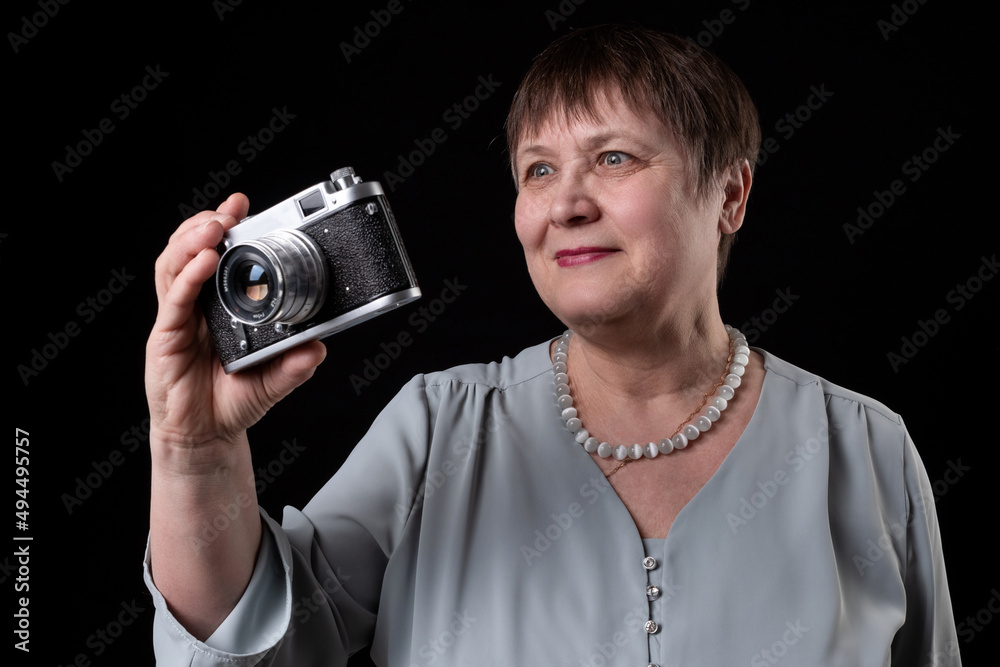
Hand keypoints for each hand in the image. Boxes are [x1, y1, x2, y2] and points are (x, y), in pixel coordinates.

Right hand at [145, 193, 326, 471]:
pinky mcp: (165, 336)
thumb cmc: (233, 401)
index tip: (243, 205)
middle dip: (207, 223)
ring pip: (175, 265)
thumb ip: (295, 365)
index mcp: (220, 305)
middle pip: (190, 249)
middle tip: (229, 211)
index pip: (217, 254)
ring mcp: (178, 318)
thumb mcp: (274, 380)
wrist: (205, 437)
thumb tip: (320, 348)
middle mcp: (197, 305)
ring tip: (216, 226)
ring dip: (193, 240)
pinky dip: (188, 276)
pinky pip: (174, 299)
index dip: (226, 226)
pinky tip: (204, 262)